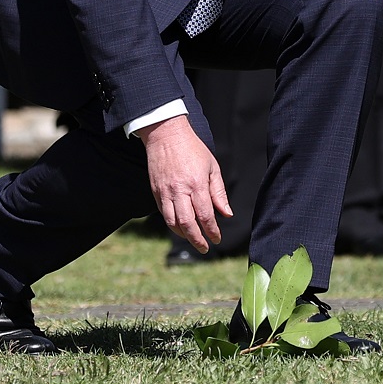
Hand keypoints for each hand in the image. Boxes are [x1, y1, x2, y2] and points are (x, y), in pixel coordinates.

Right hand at [138, 115, 230, 252]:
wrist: (166, 134)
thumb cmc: (192, 149)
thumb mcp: (212, 167)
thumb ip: (218, 192)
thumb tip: (226, 214)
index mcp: (197, 184)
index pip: (205, 215)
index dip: (212, 230)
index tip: (217, 238)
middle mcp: (180, 190)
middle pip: (188, 224)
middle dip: (197, 240)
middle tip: (205, 248)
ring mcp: (165, 192)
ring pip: (173, 222)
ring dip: (183, 235)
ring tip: (193, 239)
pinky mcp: (156, 191)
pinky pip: (163, 214)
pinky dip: (172, 224)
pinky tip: (180, 227)